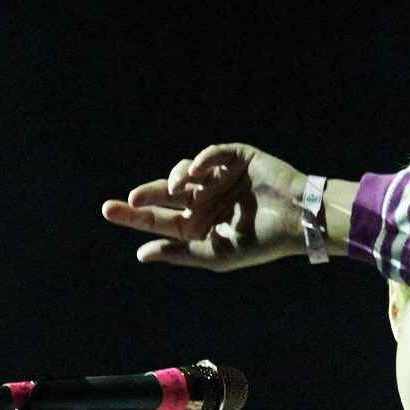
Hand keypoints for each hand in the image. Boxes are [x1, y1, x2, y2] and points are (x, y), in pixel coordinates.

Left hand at [101, 144, 334, 270]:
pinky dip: (202, 160)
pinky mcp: (236, 158)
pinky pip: (211, 154)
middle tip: (130, 199)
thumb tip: (142, 254)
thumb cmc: (260, 243)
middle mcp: (204, 200)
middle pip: (165, 194)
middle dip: (147, 194)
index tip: (109, 210)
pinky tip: (195, 171)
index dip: (133, 215)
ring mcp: (218, 178)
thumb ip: (179, 253)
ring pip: (184, 172)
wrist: (300, 220)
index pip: (158, 219)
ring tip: (178, 186)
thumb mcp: (215, 255)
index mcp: (197, 224)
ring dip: (177, 177)